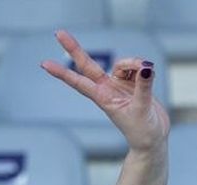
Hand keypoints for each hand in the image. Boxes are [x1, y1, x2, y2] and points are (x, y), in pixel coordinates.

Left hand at [41, 30, 169, 154]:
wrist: (152, 139)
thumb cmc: (143, 131)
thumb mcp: (142, 109)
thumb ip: (143, 87)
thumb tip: (146, 67)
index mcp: (102, 98)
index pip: (79, 82)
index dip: (62, 72)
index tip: (44, 64)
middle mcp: (107, 89)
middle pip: (88, 65)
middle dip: (74, 49)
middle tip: (58, 33)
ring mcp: (119, 84)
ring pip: (121, 62)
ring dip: (134, 62)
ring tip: (148, 71)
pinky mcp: (133, 83)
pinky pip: (137, 67)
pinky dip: (144, 68)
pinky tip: (150, 73)